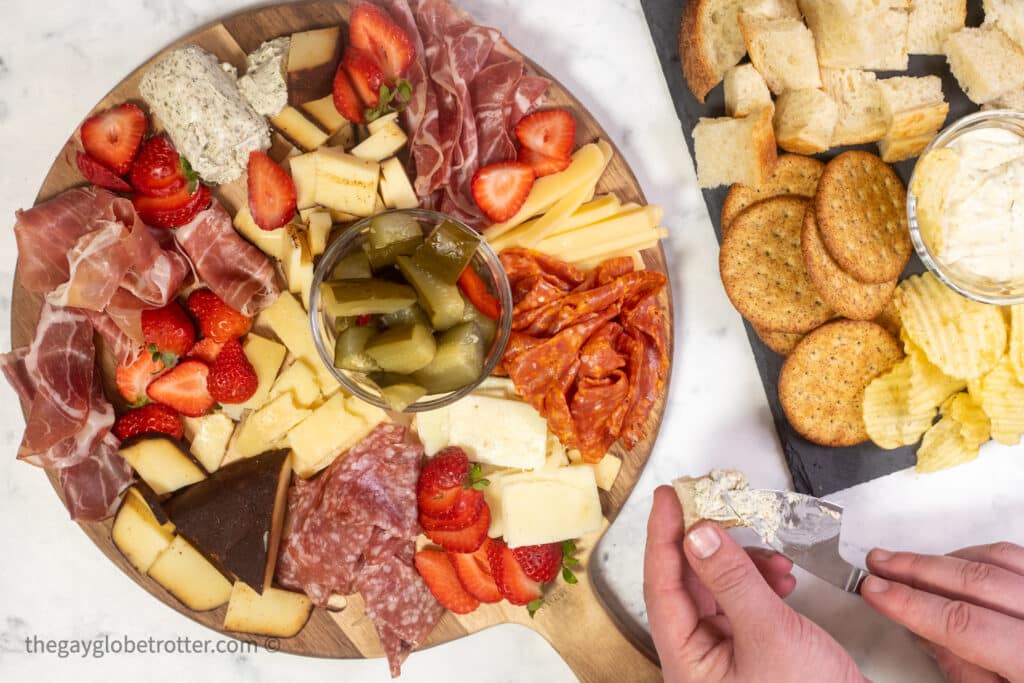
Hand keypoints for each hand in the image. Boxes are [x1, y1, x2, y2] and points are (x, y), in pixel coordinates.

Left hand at [644, 486, 865, 682]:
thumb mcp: (770, 633)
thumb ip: (732, 580)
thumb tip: (698, 535)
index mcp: (685, 662)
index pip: (660, 586)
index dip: (662, 536)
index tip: (667, 497)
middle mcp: (697, 659)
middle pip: (685, 585)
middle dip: (707, 545)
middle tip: (715, 505)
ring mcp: (723, 657)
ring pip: (716, 591)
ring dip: (742, 565)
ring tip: (772, 558)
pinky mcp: (749, 652)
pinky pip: (741, 604)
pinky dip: (758, 584)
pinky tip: (780, 577)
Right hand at [861, 543, 1023, 681]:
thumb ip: (967, 672)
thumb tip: (928, 634)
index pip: (963, 622)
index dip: (911, 604)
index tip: (875, 590)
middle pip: (977, 580)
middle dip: (917, 569)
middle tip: (880, 564)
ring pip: (997, 558)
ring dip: (944, 560)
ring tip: (907, 563)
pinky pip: (1016, 557)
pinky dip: (979, 555)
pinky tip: (954, 563)